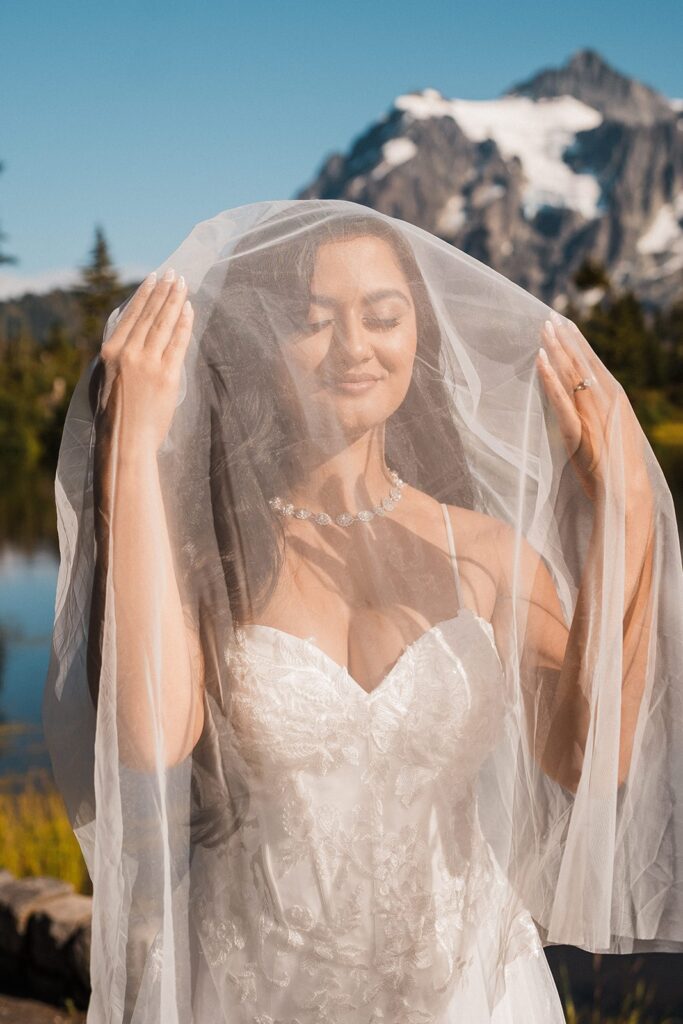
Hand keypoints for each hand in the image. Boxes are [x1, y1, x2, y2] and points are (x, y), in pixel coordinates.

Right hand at [96, 269, 193, 454]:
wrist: (124, 440)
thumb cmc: (113, 414)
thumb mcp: (101, 378)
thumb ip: (112, 354)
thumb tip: (122, 333)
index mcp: (109, 352)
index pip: (131, 315)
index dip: (144, 294)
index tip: (153, 278)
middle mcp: (128, 353)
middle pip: (149, 314)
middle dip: (163, 291)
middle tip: (174, 273)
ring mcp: (148, 363)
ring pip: (163, 324)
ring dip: (175, 300)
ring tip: (183, 284)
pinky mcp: (167, 376)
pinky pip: (177, 343)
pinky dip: (183, 323)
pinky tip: (189, 308)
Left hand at [535, 312, 647, 504]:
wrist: (626, 491)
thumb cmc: (617, 467)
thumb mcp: (611, 434)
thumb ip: (599, 415)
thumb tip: (585, 402)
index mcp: (614, 399)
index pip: (593, 364)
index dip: (578, 343)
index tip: (565, 324)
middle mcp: (605, 399)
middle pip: (582, 362)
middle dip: (565, 338)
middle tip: (550, 317)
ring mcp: (592, 413)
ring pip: (572, 373)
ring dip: (556, 349)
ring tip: (543, 329)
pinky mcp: (578, 429)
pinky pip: (560, 398)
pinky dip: (549, 378)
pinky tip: (540, 360)